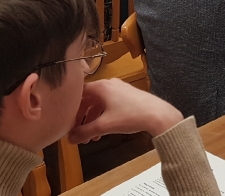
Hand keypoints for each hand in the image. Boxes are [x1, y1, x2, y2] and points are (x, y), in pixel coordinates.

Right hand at [69, 79, 183, 143]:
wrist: (157, 114)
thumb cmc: (130, 116)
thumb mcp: (104, 126)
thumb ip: (85, 132)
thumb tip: (70, 139)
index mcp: (101, 87)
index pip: (78, 94)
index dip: (71, 109)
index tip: (67, 124)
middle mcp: (109, 84)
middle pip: (88, 100)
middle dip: (82, 119)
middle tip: (78, 134)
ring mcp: (119, 89)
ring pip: (99, 105)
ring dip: (92, 121)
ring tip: (91, 139)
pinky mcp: (127, 96)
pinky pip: (108, 106)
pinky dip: (103, 118)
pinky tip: (102, 133)